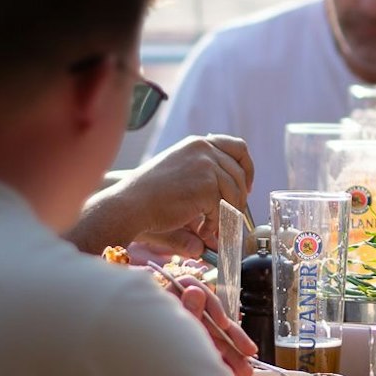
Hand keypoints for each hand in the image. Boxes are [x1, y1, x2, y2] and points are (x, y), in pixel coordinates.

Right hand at [119, 135, 254, 255]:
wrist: (128, 205)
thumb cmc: (148, 196)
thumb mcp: (181, 176)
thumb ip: (206, 181)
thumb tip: (234, 201)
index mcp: (198, 144)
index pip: (238, 148)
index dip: (246, 169)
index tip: (246, 188)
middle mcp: (204, 149)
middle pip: (239, 174)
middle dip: (238, 199)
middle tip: (229, 217)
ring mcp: (206, 166)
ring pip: (235, 193)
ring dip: (227, 214)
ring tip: (210, 229)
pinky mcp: (206, 186)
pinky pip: (224, 208)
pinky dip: (217, 224)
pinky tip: (202, 231)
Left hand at [163, 270, 257, 375]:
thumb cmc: (152, 352)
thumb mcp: (176, 332)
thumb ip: (187, 311)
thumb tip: (195, 289)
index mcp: (169, 303)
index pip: (192, 288)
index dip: (211, 304)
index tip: (221, 324)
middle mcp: (181, 315)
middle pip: (212, 318)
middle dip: (232, 337)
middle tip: (248, 352)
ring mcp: (189, 334)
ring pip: (217, 339)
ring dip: (233, 354)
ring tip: (245, 371)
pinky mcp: (195, 351)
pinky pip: (213, 353)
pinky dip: (224, 362)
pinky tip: (235, 373)